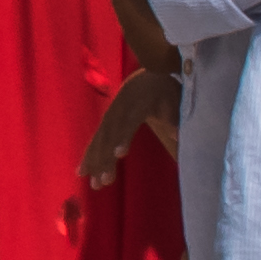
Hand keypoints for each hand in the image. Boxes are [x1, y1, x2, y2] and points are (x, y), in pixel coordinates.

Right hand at [78, 63, 179, 197]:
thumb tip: (179, 136)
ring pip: (100, 141)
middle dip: (104, 159)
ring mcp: (110, 116)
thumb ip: (174, 117)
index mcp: (136, 102)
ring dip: (95, 163)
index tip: (119, 154)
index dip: (123, 136)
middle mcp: (118, 110)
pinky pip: (96, 140)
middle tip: (103, 183)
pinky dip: (88, 156)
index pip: (128, 122)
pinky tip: (81, 172)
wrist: (148, 74)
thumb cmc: (165, 88)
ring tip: (95, 185)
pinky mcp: (106, 122)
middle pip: (109, 136)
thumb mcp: (175, 99)